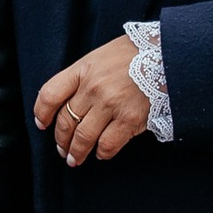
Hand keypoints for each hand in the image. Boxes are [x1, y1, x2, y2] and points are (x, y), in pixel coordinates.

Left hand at [33, 40, 152, 168]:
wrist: (170, 55)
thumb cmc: (137, 53)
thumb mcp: (103, 55)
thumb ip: (86, 74)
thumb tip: (72, 98)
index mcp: (83, 69)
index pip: (50, 94)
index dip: (42, 113)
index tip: (42, 124)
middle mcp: (93, 88)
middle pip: (66, 120)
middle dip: (61, 139)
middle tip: (62, 148)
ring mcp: (111, 105)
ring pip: (83, 137)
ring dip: (76, 152)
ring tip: (75, 159)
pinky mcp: (130, 119)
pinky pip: (108, 144)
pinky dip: (102, 152)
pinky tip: (101, 153)